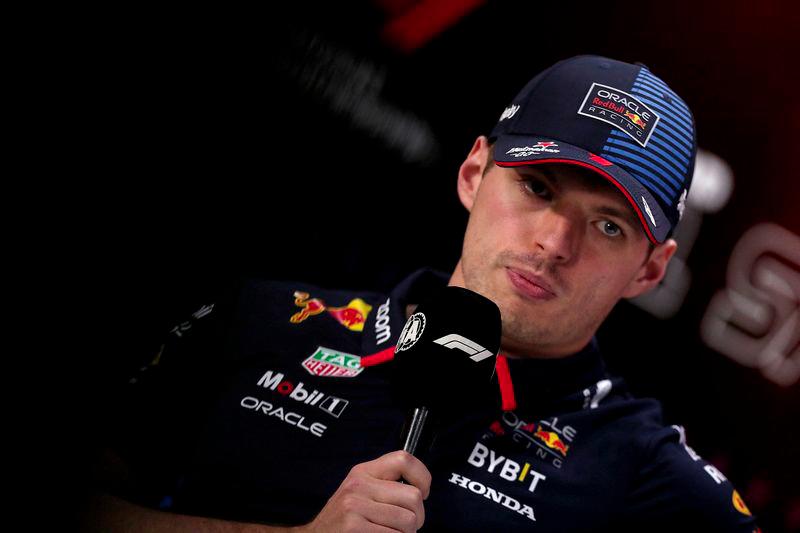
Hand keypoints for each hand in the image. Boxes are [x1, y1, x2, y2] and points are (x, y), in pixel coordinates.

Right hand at [296, 450, 431, 532]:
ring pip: (408, 521)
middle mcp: (358, 486)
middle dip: (417, 517)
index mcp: (363, 472)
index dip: (423, 476)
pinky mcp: (354, 528)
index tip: (424, 492)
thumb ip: (385, 484)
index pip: (403, 459)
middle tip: (406, 526)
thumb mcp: (360, 492)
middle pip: (413, 496)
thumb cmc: (344, 519)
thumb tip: (421, 489)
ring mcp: (355, 507)